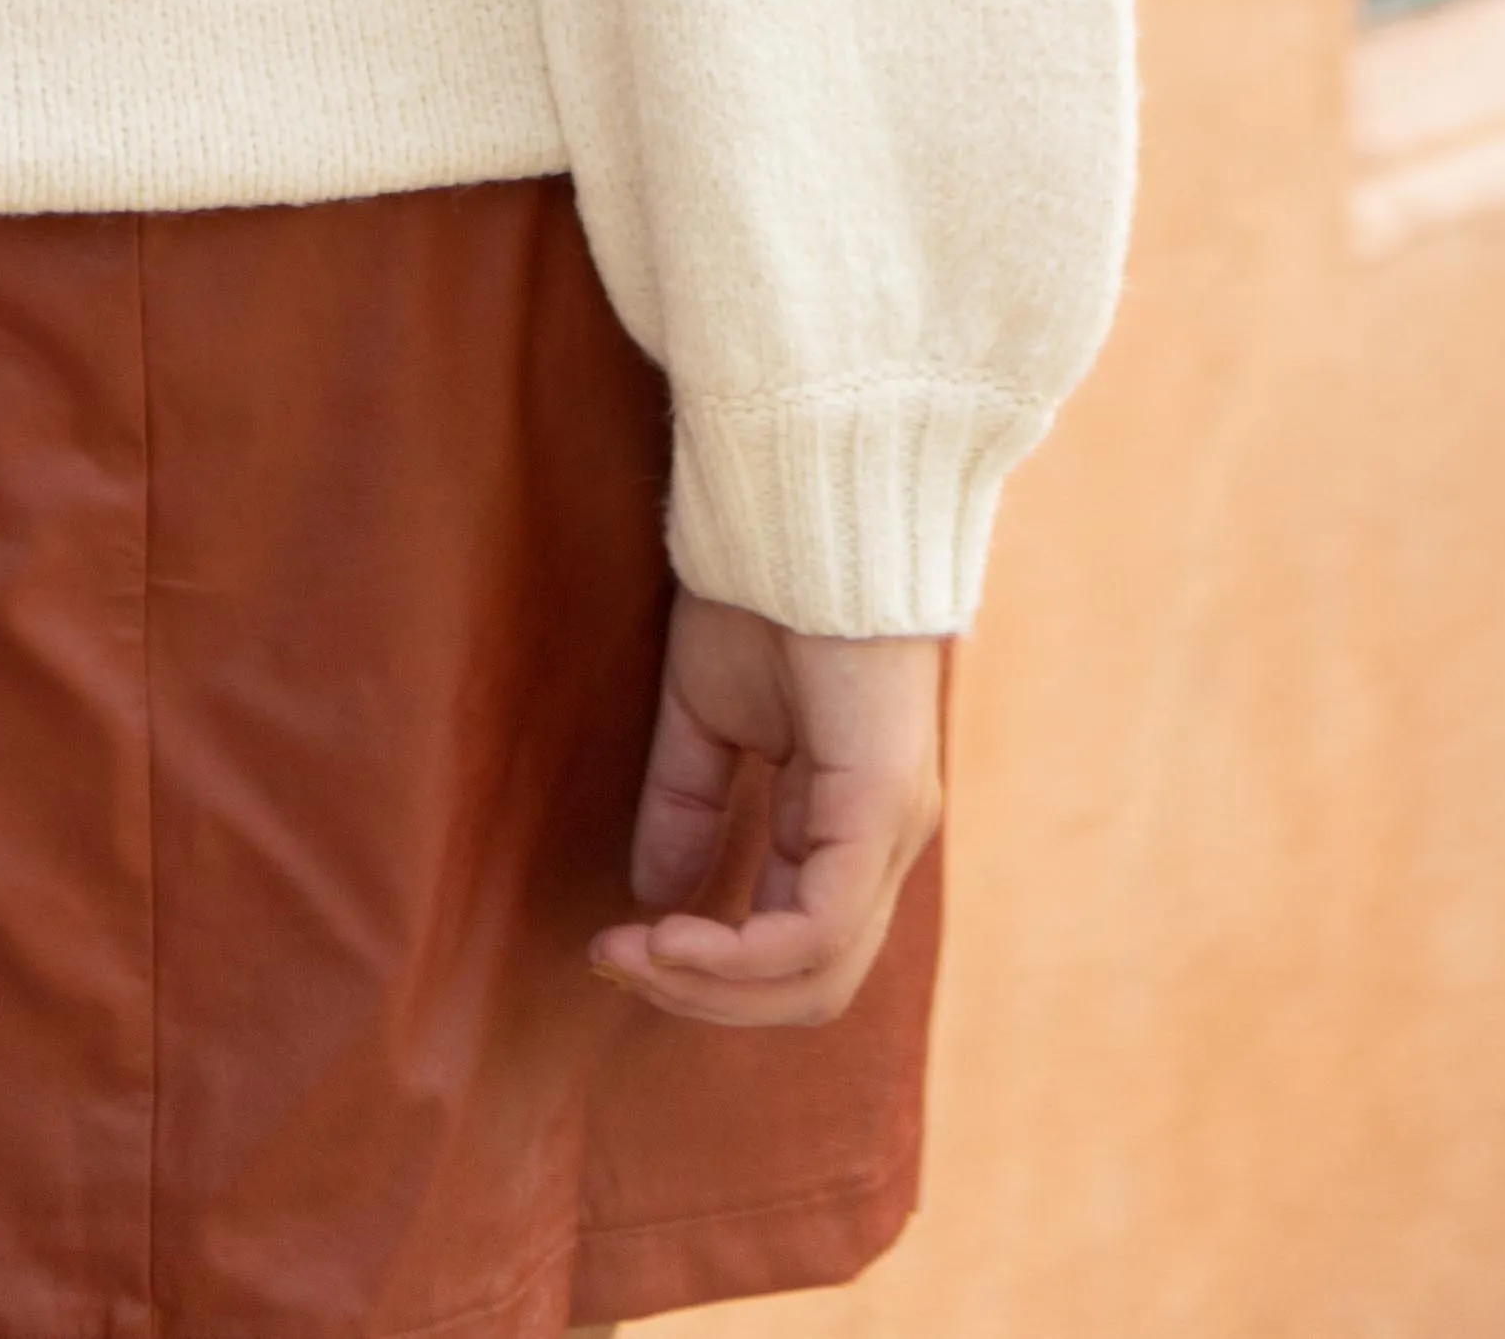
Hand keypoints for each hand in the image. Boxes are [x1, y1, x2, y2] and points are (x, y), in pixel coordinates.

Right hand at [588, 593, 943, 1028]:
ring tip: (634, 954)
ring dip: (714, 985)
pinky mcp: (880, 810)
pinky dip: (741, 953)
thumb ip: (687, 804)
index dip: (706, 968)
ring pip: (819, 974)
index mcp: (847, 822)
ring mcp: (890, 831)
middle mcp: (883, 842)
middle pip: (812, 985)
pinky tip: (672, 936)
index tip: (615, 947)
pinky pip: (819, 928)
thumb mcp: (707, 715)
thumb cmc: (762, 592)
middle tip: (617, 962)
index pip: (796, 948)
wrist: (800, 509)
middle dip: (706, 994)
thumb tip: (654, 894)